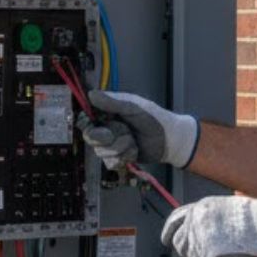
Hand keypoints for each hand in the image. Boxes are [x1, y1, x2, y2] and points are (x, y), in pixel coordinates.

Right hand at [76, 90, 198, 168]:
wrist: (170, 140)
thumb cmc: (154, 118)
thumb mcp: (132, 107)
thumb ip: (111, 103)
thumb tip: (90, 94)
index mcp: (108, 112)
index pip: (86, 118)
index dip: (87, 123)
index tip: (93, 124)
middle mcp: (107, 128)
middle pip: (90, 137)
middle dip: (106, 138)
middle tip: (121, 133)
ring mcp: (112, 144)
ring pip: (101, 151)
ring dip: (120, 147)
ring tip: (133, 140)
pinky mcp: (118, 157)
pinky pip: (111, 162)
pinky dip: (125, 157)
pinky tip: (135, 151)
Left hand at [160, 194, 256, 256]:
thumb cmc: (256, 217)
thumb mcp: (227, 209)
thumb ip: (211, 220)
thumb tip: (202, 239)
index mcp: (199, 208)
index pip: (175, 219)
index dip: (169, 231)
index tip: (165, 239)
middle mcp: (195, 223)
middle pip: (181, 244)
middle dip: (192, 253)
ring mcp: (200, 241)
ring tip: (230, 255)